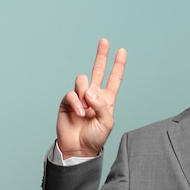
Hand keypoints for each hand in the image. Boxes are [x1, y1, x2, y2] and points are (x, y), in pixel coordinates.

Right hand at [56, 38, 126, 158]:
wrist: (79, 148)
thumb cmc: (95, 137)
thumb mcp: (106, 122)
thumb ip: (101, 105)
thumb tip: (90, 91)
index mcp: (107, 99)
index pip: (114, 78)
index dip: (118, 65)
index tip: (122, 51)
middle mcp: (94, 95)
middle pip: (98, 70)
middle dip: (101, 55)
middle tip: (104, 41)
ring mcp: (80, 97)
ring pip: (82, 80)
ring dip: (84, 93)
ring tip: (86, 110)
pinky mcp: (67, 102)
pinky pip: (71, 94)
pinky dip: (76, 103)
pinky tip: (79, 114)